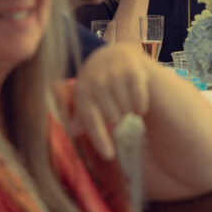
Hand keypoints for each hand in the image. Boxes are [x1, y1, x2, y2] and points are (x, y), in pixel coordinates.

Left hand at [70, 43, 151, 159]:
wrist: (116, 55)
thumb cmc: (99, 83)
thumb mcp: (88, 97)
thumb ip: (82, 116)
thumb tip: (70, 131)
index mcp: (83, 90)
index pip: (92, 121)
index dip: (100, 140)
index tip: (109, 156)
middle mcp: (98, 80)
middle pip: (113, 118)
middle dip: (117, 118)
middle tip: (117, 109)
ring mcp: (116, 74)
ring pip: (127, 110)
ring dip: (128, 110)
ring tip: (125, 101)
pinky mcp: (134, 70)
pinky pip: (140, 101)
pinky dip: (141, 106)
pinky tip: (139, 104)